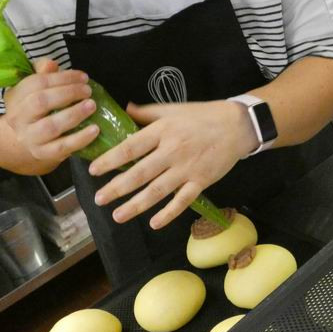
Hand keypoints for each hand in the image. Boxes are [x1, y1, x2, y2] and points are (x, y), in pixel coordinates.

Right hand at [3, 59, 98, 165]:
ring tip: (92, 105)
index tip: (83, 77)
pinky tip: (95, 129)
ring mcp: (30, 138)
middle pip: (41, 102)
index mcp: (15, 98)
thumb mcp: (34, 90)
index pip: (36, 83)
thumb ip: (43, 73)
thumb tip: (52, 64)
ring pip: (51, 126)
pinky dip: (80, 139)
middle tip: (87, 91)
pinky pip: (62, 147)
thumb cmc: (37, 110)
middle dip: (68, 93)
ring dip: (74, 114)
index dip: (62, 78)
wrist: (26, 142)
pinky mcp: (43, 154)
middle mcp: (19, 118)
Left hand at [88, 100, 257, 228]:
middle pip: (140, 173)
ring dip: (136, 205)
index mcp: (163, 130)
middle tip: (99, 199)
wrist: (238, 125)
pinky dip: (169, 213)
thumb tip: (124, 109)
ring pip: (158, 191)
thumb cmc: (203, 115)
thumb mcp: (173, 109)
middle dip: (117, 188)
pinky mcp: (202, 181)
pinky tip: (154, 223)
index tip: (94, 170)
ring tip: (118, 215)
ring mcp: (187, 169)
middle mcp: (173, 151)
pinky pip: (183, 200)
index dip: (111, 160)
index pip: (131, 147)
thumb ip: (147, 112)